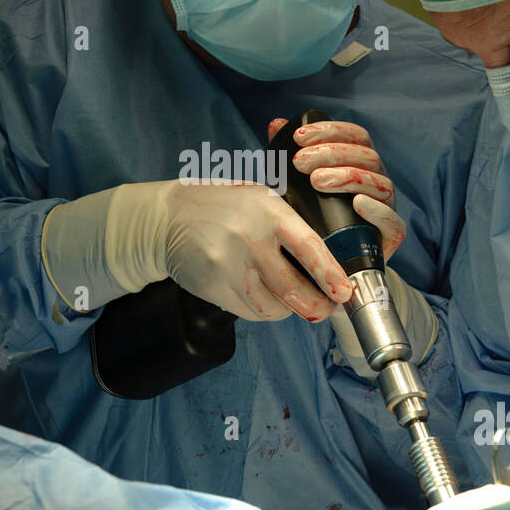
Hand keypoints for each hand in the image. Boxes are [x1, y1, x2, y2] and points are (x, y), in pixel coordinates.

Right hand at [161, 181, 352, 321]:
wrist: (166, 219)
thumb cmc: (221, 206)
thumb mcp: (258, 198)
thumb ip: (287, 224)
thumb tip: (328, 263)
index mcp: (267, 210)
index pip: (307, 246)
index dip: (329, 273)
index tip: (343, 292)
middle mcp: (248, 239)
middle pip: (292, 289)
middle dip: (317, 306)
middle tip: (327, 309)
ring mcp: (228, 266)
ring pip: (271, 307)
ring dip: (288, 310)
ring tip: (294, 303)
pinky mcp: (212, 287)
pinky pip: (249, 312)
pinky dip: (262, 310)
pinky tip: (262, 297)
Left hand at [268, 117, 406, 260]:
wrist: (325, 267)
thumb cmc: (311, 220)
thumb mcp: (294, 186)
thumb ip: (286, 156)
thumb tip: (275, 124)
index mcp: (360, 164)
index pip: (355, 136)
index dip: (331, 131)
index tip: (299, 137)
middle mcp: (377, 182)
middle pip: (367, 156)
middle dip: (332, 154)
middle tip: (299, 163)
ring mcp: (386, 208)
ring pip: (380, 183)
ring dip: (348, 177)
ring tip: (316, 181)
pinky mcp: (391, 237)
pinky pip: (394, 221)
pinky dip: (377, 210)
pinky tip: (357, 203)